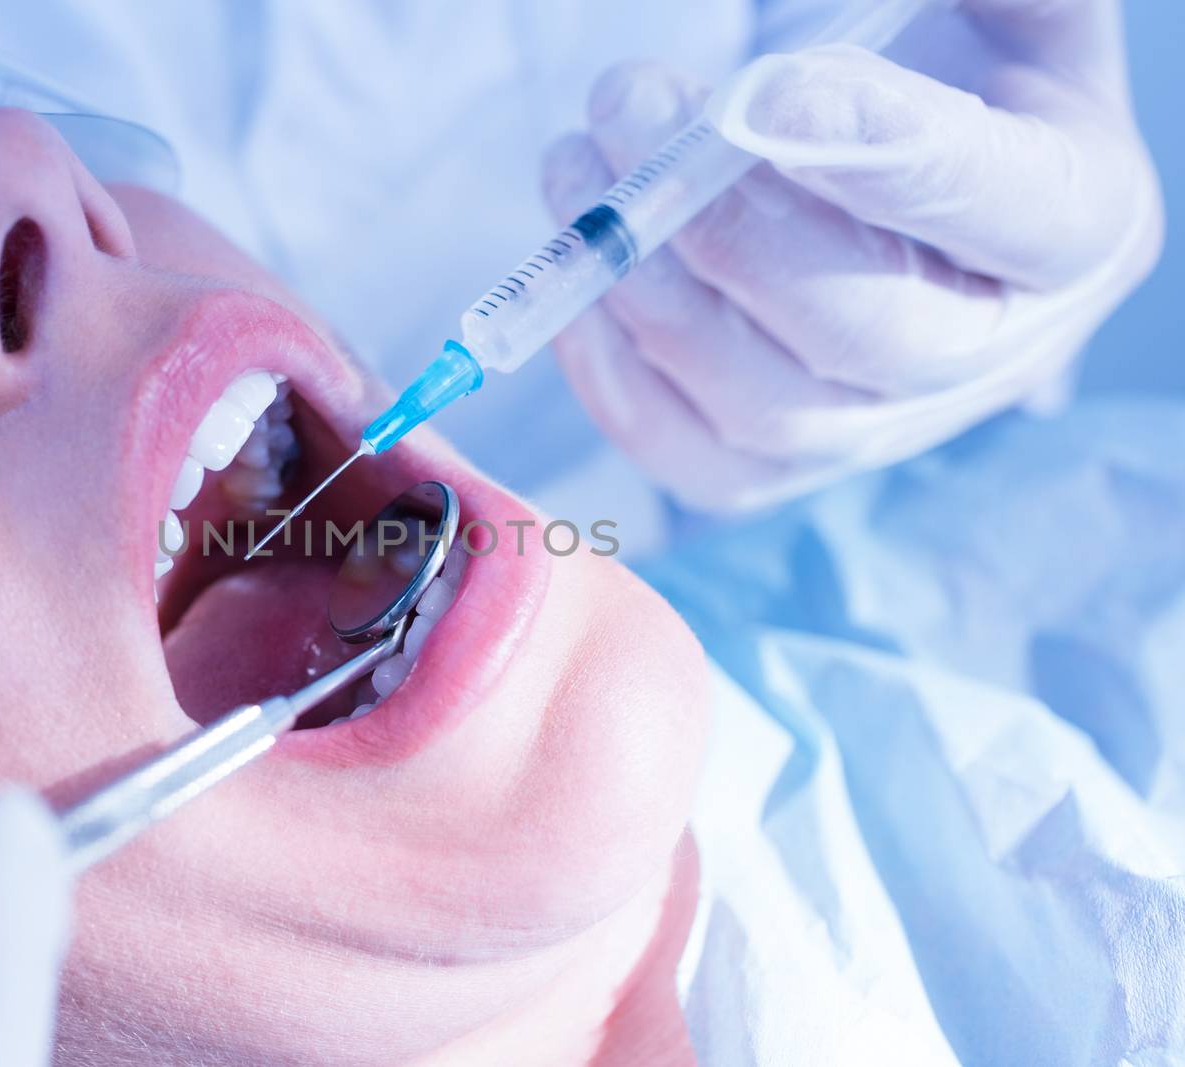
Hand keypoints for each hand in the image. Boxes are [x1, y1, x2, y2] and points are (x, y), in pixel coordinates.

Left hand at [543, 0, 1161, 512]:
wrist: (910, 161)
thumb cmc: (951, 66)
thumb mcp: (998, 8)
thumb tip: (818, 60)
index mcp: (1079, 221)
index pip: (999, 206)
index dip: (881, 157)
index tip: (764, 93)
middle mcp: (994, 349)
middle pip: (867, 333)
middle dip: (727, 225)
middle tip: (627, 109)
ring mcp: (887, 422)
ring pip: (769, 409)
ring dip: (650, 294)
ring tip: (578, 172)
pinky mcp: (791, 462)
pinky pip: (699, 462)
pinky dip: (620, 386)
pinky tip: (579, 289)